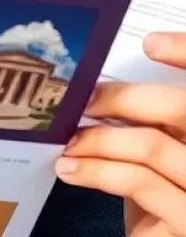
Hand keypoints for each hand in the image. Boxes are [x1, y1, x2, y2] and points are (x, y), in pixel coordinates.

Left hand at [55, 33, 185, 236]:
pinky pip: (141, 182)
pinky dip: (98, 171)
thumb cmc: (157, 198)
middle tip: (83, 100)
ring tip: (67, 144)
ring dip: (99, 139)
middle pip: (181, 108)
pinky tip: (71, 171)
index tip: (150, 43)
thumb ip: (145, 123)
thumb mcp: (154, 155)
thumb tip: (95, 88)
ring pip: (152, 145)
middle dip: (124, 97)